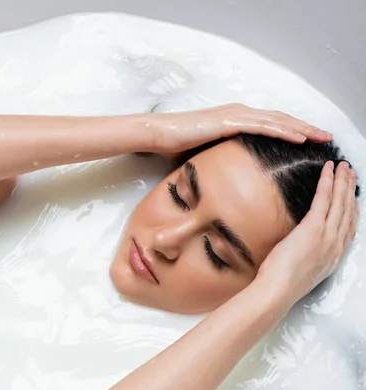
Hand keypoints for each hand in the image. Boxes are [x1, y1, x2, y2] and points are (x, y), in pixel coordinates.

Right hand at [147, 103, 331, 153]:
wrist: (159, 135)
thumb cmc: (178, 146)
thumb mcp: (208, 155)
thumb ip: (224, 161)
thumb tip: (231, 179)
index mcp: (237, 121)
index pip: (272, 125)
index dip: (293, 131)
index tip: (312, 141)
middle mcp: (241, 114)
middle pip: (281, 121)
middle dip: (306, 128)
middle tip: (326, 137)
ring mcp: (237, 116)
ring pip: (278, 122)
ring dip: (303, 129)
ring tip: (321, 137)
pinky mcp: (231, 122)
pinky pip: (264, 127)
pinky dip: (284, 132)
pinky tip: (300, 138)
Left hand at [256, 161, 357, 306]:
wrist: (279, 291)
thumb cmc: (283, 285)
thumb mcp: (304, 270)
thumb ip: (309, 256)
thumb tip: (301, 247)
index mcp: (334, 256)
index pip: (349, 227)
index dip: (352, 208)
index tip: (352, 196)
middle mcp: (335, 245)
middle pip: (348, 211)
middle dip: (350, 189)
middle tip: (351, 174)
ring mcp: (327, 235)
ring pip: (339, 202)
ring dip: (342, 181)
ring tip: (343, 167)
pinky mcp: (313, 227)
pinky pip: (323, 199)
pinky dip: (327, 182)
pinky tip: (328, 171)